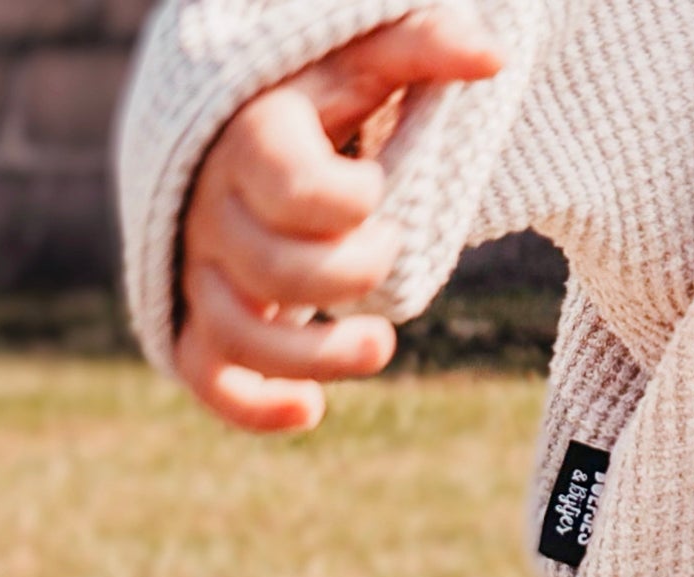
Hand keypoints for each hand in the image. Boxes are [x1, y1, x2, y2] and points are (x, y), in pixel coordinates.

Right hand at [176, 7, 501, 433]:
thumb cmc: (321, 99)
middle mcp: (210, 205)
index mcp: (247, 137)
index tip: (376, 190)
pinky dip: (251, 408)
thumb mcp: (365, 63)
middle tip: (393, 252)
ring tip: (380, 343)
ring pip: (237, 332)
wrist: (245, 132)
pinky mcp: (200, 318)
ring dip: (319, 357)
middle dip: (352, 275)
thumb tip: (493, 55)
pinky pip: (204, 377)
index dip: (348, 203)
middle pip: (272, 268)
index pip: (289, 185)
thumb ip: (421, 48)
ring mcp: (201, 268)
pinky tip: (311, 411)